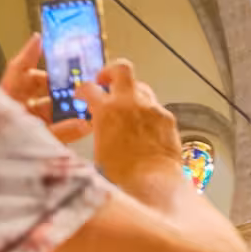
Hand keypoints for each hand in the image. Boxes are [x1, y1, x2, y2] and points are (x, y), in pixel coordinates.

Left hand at [0, 33, 91, 144]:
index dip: (30, 54)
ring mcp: (19, 122)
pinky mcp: (28, 136)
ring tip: (84, 106)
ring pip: (46, 106)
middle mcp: (12, 108)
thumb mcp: (35, 140)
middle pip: (36, 87)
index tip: (41, 39)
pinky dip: (65, 124)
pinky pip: (50, 125)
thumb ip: (62, 132)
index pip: (18, 70)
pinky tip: (81, 125)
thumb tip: (84, 123)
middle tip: (78, 84)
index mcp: (5, 100)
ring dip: (65, 106)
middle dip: (58, 85)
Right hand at [75, 60, 184, 195]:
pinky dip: (149, 113)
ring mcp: (151, 108)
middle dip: (112, 72)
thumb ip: (98, 129)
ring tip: (128, 108)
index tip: (82, 94)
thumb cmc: (122, 175)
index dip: (82, 90)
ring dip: (132, 94)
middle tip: (107, 82)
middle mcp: (129, 102)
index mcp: (105, 109)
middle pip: (121, 69)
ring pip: (141, 88)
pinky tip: (146, 128)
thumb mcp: (97, 150)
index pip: (88, 88)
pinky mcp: (168, 118)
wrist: (152, 182)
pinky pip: (156, 108)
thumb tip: (98, 125)